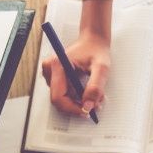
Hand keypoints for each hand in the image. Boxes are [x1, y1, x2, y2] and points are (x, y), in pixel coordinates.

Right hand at [42, 0, 111, 117]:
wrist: (93, 41)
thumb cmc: (96, 50)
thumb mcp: (101, 67)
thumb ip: (95, 87)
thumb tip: (88, 106)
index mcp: (58, 65)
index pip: (58, 97)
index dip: (72, 108)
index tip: (87, 111)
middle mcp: (50, 70)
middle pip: (59, 100)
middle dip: (77, 105)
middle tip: (94, 103)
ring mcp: (51, 75)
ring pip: (62, 99)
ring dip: (78, 102)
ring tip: (93, 95)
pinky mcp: (55, 78)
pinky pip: (64, 95)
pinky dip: (76, 98)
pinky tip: (86, 91)